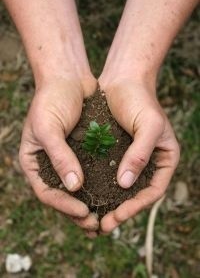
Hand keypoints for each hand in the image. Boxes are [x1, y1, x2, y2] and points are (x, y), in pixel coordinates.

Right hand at [19, 74, 98, 232]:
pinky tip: (112, 195)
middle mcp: (49, 163)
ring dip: (90, 203)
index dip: (63, 205)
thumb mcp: (48, 127)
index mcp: (33, 161)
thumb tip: (74, 187)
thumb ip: (59, 157)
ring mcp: (67, 158)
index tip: (83, 212)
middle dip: (78, 211)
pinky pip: (90, 174)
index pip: (46, 191)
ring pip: (78, 189)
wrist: (68, 77)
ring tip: (105, 218)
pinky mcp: (83, 152)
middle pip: (62, 195)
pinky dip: (99, 186)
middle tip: (96, 225)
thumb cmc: (52, 99)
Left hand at [99, 77, 179, 232]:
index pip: (154, 189)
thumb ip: (140, 154)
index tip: (118, 217)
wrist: (123, 80)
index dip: (137, 206)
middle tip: (103, 226)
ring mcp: (132, 157)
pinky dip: (101, 187)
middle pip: (137, 193)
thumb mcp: (148, 125)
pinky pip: (109, 174)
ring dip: (109, 203)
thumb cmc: (140, 99)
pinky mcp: (116, 152)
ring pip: (122, 188)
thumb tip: (125, 184)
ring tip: (93, 218)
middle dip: (121, 210)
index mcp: (164, 158)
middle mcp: (149, 161)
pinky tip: (87, 196)